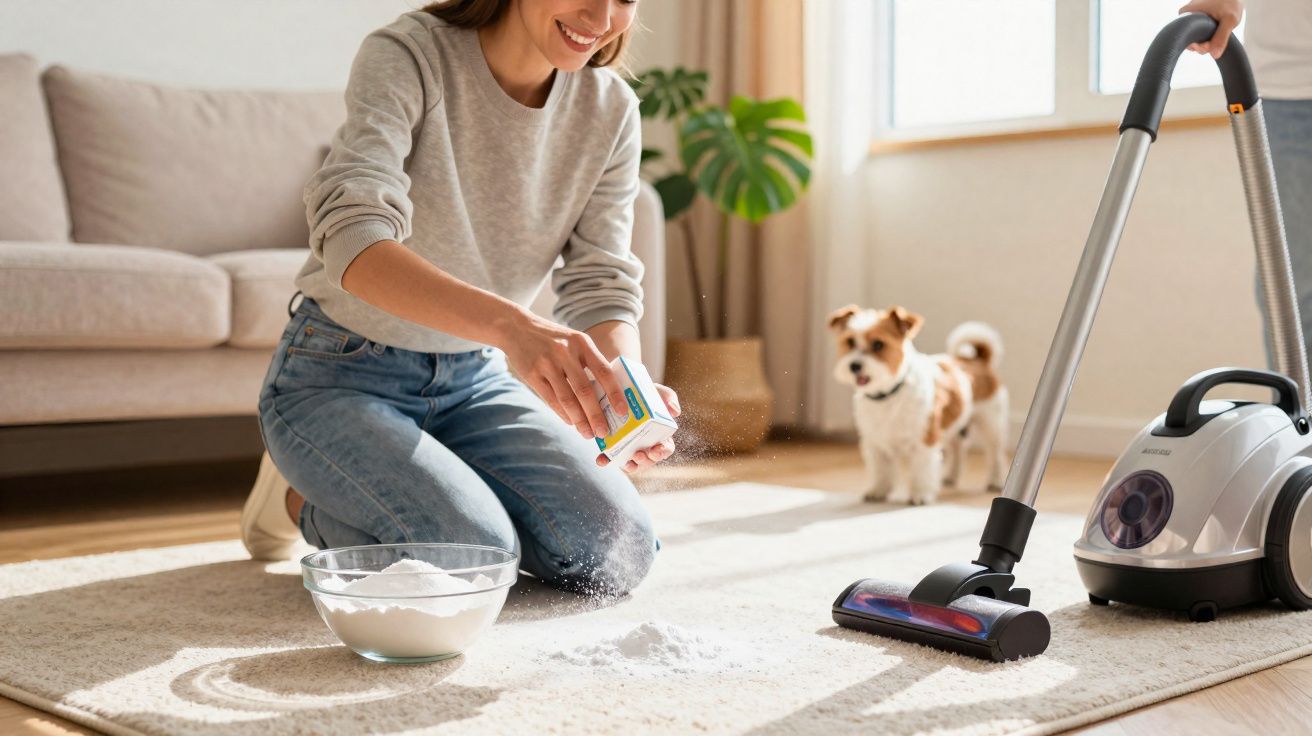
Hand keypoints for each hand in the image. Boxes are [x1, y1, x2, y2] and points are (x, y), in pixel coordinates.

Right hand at [496, 309, 626, 439]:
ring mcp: (547, 364)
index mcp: (582, 343)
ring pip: (567, 399)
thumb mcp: (574, 341)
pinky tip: (571, 422)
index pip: (604, 371)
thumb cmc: (553, 338)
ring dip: (579, 420)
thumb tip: (606, 395)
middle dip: (596, 415)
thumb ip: (589, 362)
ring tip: (587, 433)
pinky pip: (551, 400)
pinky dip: (563, 414)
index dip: (615, 393)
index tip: (623, 411)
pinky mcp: (531, 374)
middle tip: (604, 432)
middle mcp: (565, 353)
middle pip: (585, 391)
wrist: (516, 327)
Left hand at [597, 383, 681, 472]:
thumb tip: (676, 412)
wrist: (618, 389)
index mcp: (660, 435)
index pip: (666, 448)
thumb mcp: (658, 392)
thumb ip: (669, 397)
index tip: (656, 450)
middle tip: (639, 454)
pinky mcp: (613, 447)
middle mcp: (646, 445)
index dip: (662, 452)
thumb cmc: (644, 394)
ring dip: (631, 465)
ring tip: (627, 461)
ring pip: (632, 464)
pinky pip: (610, 458)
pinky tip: (601, 460)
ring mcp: (630, 448)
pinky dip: (606, 461)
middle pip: (649, 460)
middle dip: (645, 461)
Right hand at [1179, 0, 1242, 58]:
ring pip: (1194, 36)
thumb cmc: (1232, 1)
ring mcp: (1191, 15)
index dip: (1197, 45)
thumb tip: (1214, 55)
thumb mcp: (1230, 20)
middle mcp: (1185, 14)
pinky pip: (1197, 31)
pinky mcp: (1196, 17)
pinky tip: (1215, 32)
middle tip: (1215, 42)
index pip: (1184, 37)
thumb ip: (1221, 38)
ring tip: (1218, 34)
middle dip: (1202, 44)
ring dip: (1206, 40)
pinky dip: (1207, 35)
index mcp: (1186, 12)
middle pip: (1189, 38)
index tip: (1209, 44)